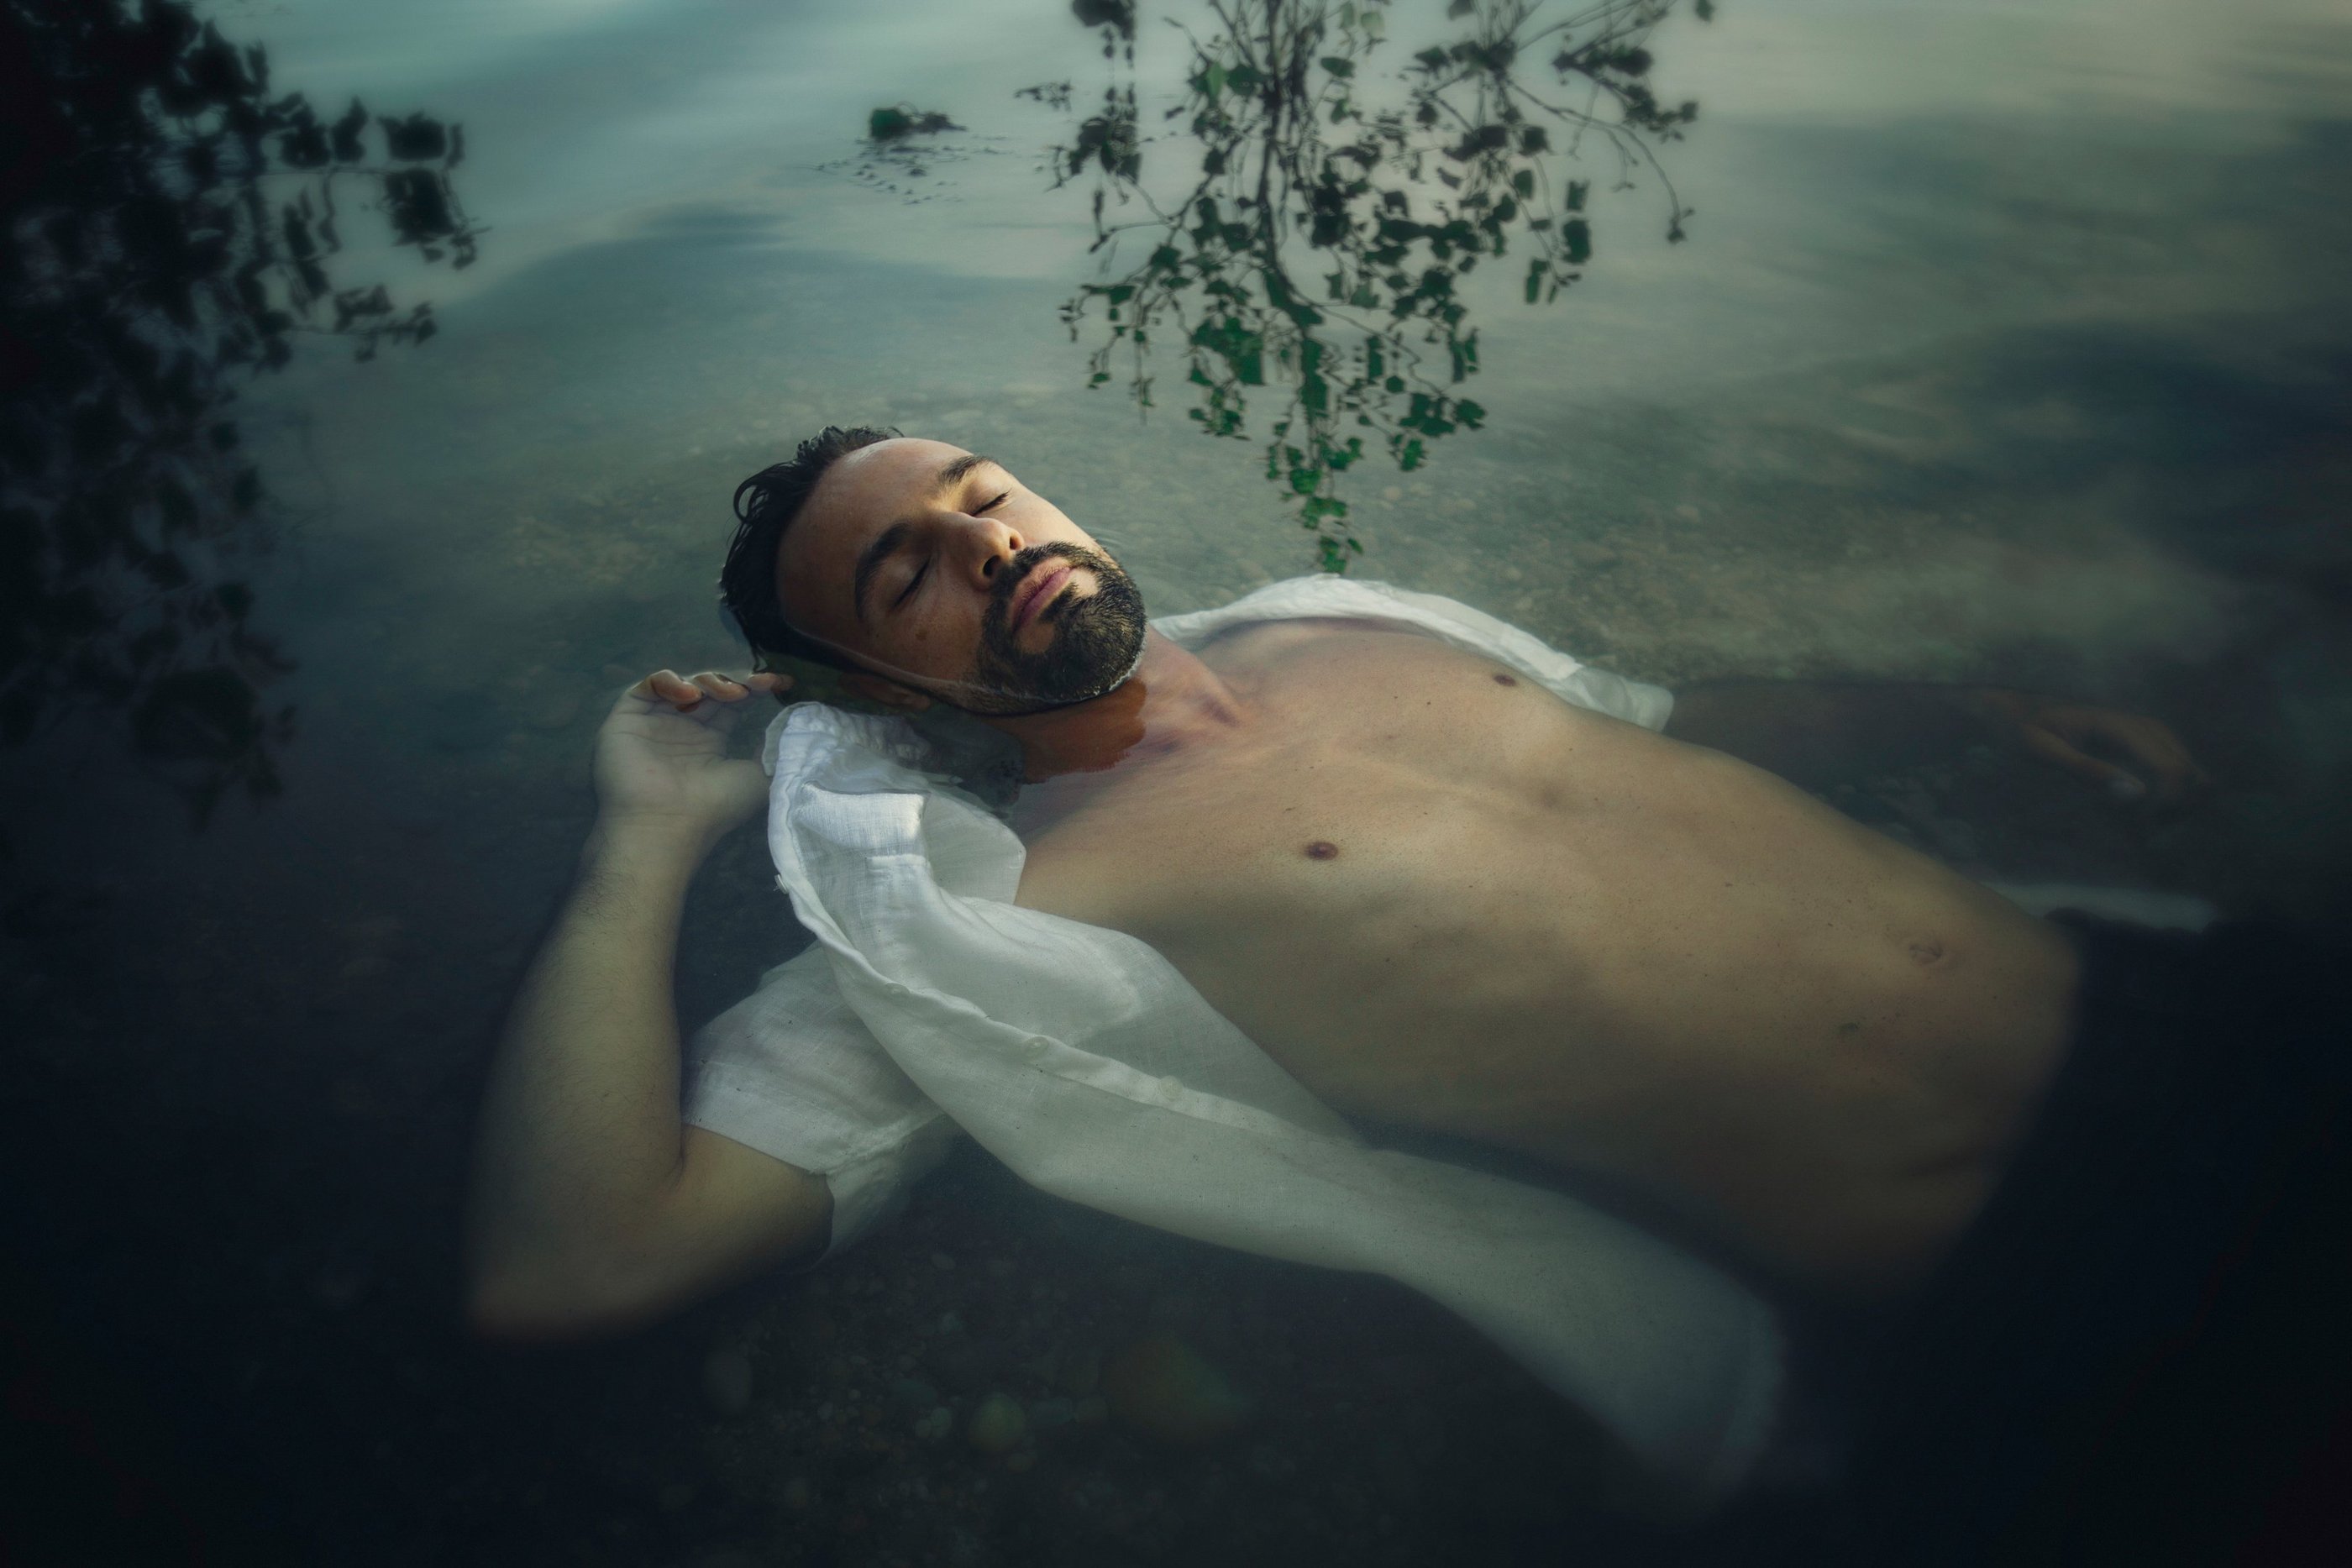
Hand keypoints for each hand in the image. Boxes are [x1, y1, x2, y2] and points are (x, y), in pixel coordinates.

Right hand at [591, 668, 792, 848]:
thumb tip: (788, 728)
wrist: (666, 822)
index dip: (754, 689)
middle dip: (736, 682)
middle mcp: (681, 731)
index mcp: (709, 744)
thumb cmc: (714, 806)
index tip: (780, 682)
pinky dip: (670, 681)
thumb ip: (771, 752)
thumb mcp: (757, 778)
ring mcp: (655, 723)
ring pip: (682, 683)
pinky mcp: (628, 718)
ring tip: (730, 693)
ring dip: (709, 681)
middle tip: (758, 685)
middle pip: (709, 690)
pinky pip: (646, 686)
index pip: (731, 705)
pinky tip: (691, 693)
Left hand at [1975, 689, 2210, 806]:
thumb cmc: (2022, 730)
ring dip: (2174, 808)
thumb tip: (2137, 792)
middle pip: (2191, 776)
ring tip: (2135, 823)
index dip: (2165, 808)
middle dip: (2171, 811)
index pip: (2173, 770)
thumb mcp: (2041, 750)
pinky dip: (2169, 800)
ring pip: (2195, 778)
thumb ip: (2085, 770)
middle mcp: (2146, 727)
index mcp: (2121, 725)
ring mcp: (2152, 735)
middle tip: (2134, 830)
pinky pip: (2180, 775)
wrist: (2015, 712)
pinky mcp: (2150, 746)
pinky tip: (2138, 813)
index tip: (2137, 829)